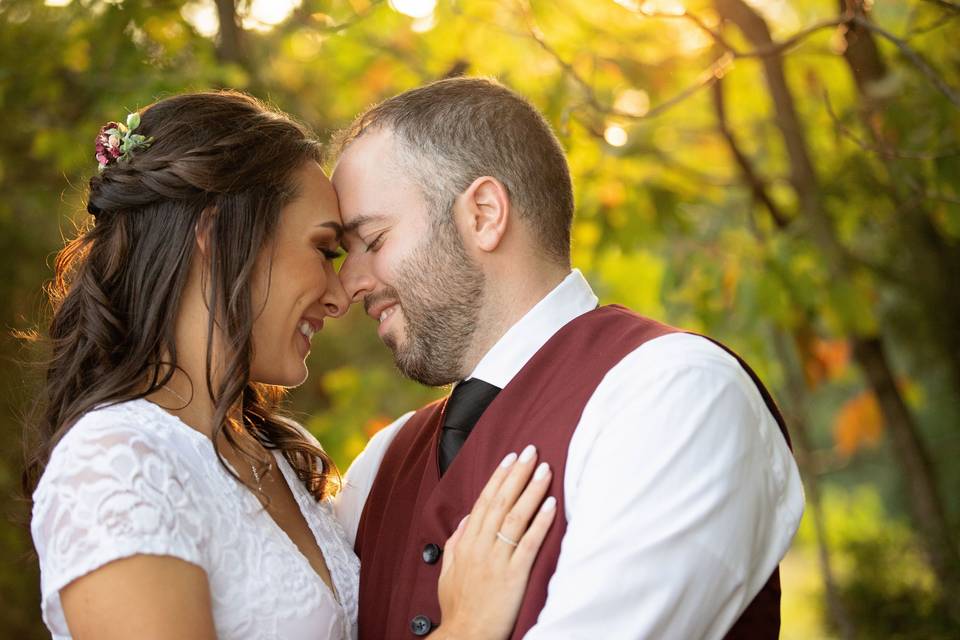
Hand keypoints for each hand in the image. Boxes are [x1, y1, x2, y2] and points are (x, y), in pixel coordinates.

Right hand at [435, 445, 556, 639]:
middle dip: (517, 474)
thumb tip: (468, 519)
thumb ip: (456, 542)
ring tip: (545, 469)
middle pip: (501, 501)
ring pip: (516, 517)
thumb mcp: (448, 571)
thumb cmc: (458, 606)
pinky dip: (540, 522)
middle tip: (531, 450)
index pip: (484, 501)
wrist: (465, 635)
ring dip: (531, 490)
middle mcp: (480, 546)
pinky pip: (528, 544)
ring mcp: (497, 560)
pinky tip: (551, 504)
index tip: (510, 458)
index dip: (498, 477)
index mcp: (466, 543)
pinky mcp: (513, 576)